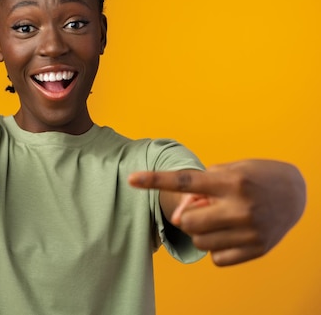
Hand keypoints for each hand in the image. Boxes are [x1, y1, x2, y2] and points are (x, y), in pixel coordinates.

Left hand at [129, 160, 305, 265]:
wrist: (296, 192)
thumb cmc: (254, 176)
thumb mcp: (229, 170)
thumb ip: (201, 189)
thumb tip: (179, 215)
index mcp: (231, 181)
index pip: (185, 181)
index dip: (155, 180)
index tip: (132, 179)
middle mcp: (240, 207)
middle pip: (186, 222)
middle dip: (185, 216)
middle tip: (201, 208)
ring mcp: (250, 231)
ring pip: (199, 242)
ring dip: (200, 231)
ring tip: (218, 218)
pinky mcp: (257, 249)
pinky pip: (215, 258)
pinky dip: (215, 247)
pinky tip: (229, 233)